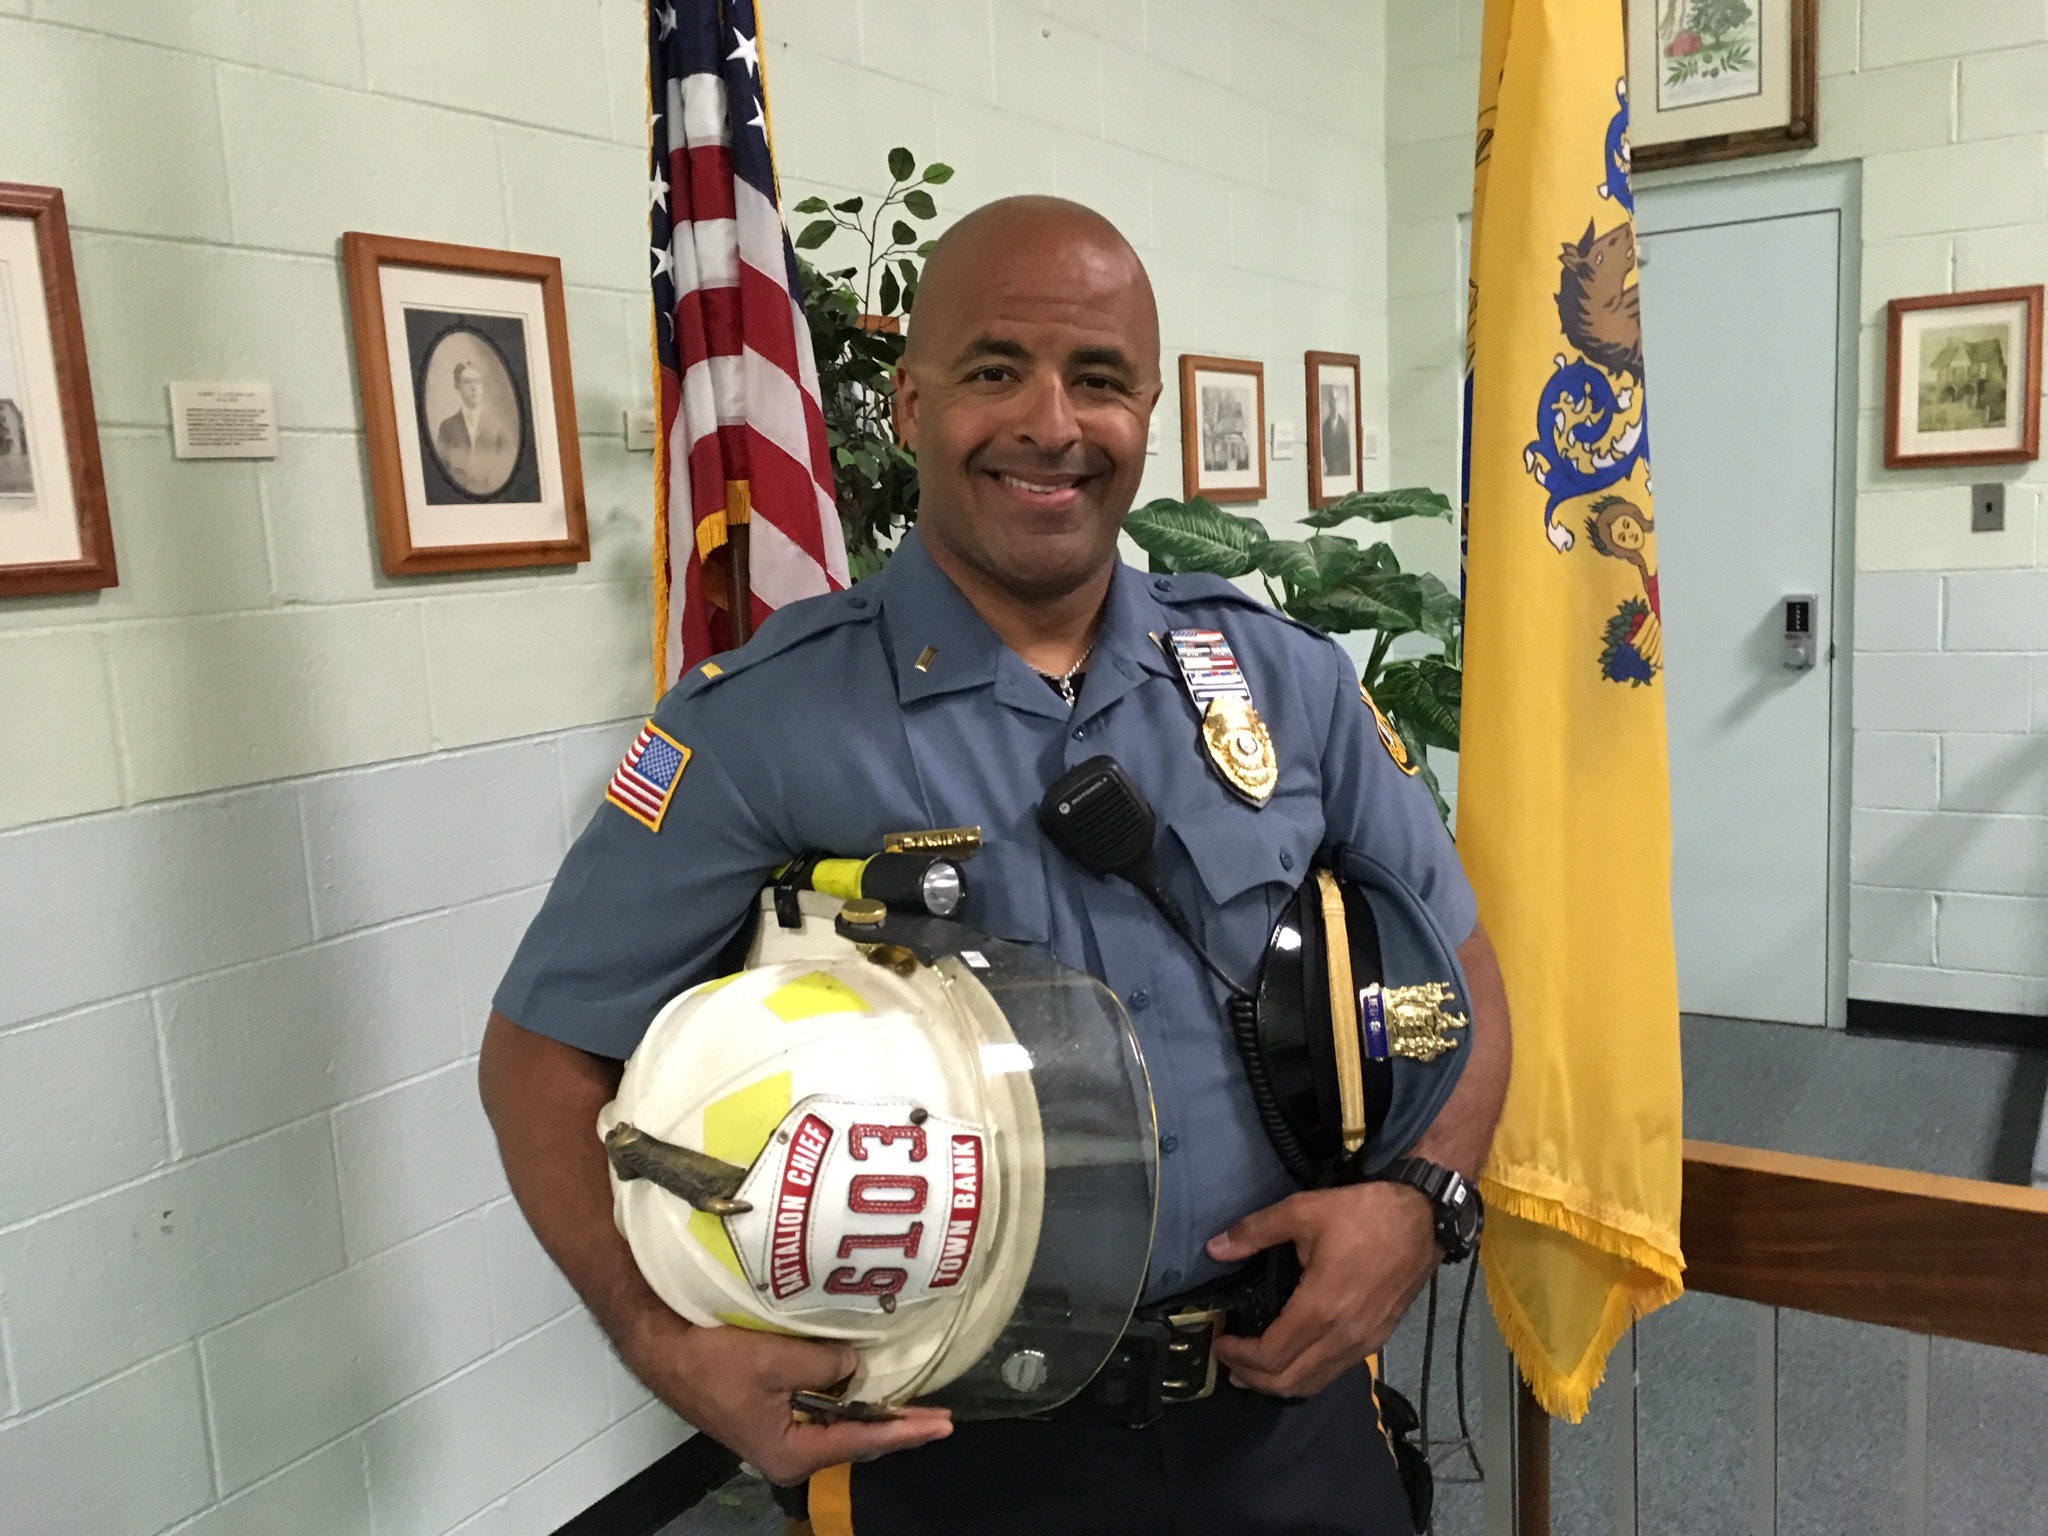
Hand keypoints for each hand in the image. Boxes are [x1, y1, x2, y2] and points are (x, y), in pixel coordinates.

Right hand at [622, 1309, 951, 1484]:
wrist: (661, 1348)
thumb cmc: (710, 1359)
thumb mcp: (777, 1360)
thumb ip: (826, 1364)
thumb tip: (856, 1363)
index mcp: (791, 1452)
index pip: (863, 1440)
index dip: (906, 1430)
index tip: (943, 1424)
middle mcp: (788, 1453)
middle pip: (855, 1440)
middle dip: (896, 1426)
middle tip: (940, 1416)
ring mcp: (778, 1435)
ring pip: (838, 1424)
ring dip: (872, 1412)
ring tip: (913, 1404)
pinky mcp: (769, 1414)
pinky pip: (819, 1409)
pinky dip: (845, 1398)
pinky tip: (865, 1386)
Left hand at [1205, 1181, 1438, 1398]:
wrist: (1424, 1218)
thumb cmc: (1363, 1214)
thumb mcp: (1303, 1210)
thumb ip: (1255, 1231)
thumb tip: (1214, 1249)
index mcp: (1320, 1310)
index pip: (1270, 1357)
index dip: (1238, 1356)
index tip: (1220, 1340)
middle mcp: (1342, 1338)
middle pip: (1289, 1382)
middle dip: (1252, 1378)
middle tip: (1229, 1361)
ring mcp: (1363, 1344)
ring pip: (1314, 1383)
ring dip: (1279, 1383)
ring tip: (1253, 1367)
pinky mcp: (1377, 1340)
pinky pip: (1334, 1372)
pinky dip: (1306, 1375)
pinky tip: (1294, 1357)